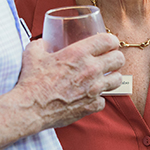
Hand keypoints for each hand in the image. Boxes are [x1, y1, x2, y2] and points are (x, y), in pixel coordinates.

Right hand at [0, 33, 124, 149]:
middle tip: (109, 60)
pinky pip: (104, 100)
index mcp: (79, 53)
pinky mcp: (91, 105)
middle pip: (119, 59)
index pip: (108, 40)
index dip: (111, 41)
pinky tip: (90, 97)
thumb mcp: (33, 55)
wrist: (30, 108)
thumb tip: (42, 41)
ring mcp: (94, 89)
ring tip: (105, 78)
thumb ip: (40, 44)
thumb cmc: (31, 81)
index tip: (110, 44)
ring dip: (112, 77)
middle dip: (115, 58)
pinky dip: (98, 99)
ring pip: (118, 79)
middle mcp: (91, 69)